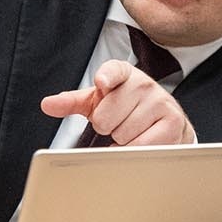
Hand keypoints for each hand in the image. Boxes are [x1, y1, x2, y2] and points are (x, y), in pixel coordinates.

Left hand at [40, 59, 193, 144]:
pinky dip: (135, 150)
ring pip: (123, 134)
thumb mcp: (98, 102)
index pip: (112, 71)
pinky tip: (141, 140)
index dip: (106, 78)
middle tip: (118, 123)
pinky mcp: (173, 122)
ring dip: (122, 140)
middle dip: (107, 127)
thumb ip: (72, 102)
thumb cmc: (127, 109)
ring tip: (132, 131)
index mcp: (122, 73)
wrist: (166, 119)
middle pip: (106, 117)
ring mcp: (161, 102)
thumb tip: (47, 104)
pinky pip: (141, 145)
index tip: (101, 84)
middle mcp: (143, 83)